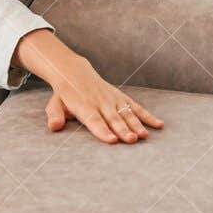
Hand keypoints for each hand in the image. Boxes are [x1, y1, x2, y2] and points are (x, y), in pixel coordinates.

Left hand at [13, 28, 163, 143]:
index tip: (112, 140)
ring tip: (144, 136)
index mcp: (84, 106)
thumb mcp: (55, 103)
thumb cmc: (65, 94)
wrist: (74, 72)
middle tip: (131, 140)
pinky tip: (159, 124)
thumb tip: (54, 127)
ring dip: (136, 124)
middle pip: (113, 118)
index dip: (103, 131)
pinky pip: (136, 107)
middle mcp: (100, 102)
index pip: (94, 120)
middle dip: (122, 129)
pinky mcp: (121, 97)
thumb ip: (55, 115)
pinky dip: (147, 115)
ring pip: (126, 112)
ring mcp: (112, 99)